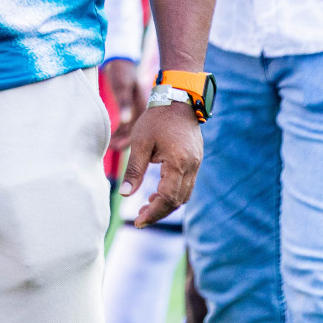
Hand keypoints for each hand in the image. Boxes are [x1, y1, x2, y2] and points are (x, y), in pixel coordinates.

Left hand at [102, 59, 147, 151]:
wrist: (124, 60)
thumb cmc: (124, 72)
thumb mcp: (123, 86)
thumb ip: (124, 104)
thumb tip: (124, 121)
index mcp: (143, 108)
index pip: (139, 132)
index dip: (127, 141)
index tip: (114, 147)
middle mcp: (143, 112)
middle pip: (136, 134)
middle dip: (124, 142)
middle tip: (111, 147)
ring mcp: (139, 111)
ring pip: (132, 131)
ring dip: (121, 137)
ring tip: (110, 144)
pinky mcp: (134, 109)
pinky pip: (130, 124)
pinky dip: (121, 131)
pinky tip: (112, 135)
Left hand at [120, 101, 201, 227]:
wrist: (178, 100)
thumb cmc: (156, 119)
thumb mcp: (140, 143)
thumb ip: (134, 170)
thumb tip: (126, 194)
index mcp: (178, 163)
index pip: (167, 198)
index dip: (153, 213)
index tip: (139, 221)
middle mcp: (191, 167)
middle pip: (178, 201)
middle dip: (159, 212)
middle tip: (140, 218)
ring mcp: (196, 164)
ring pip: (184, 195)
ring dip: (167, 204)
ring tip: (147, 207)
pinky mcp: (196, 161)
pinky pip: (187, 185)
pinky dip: (174, 193)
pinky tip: (158, 193)